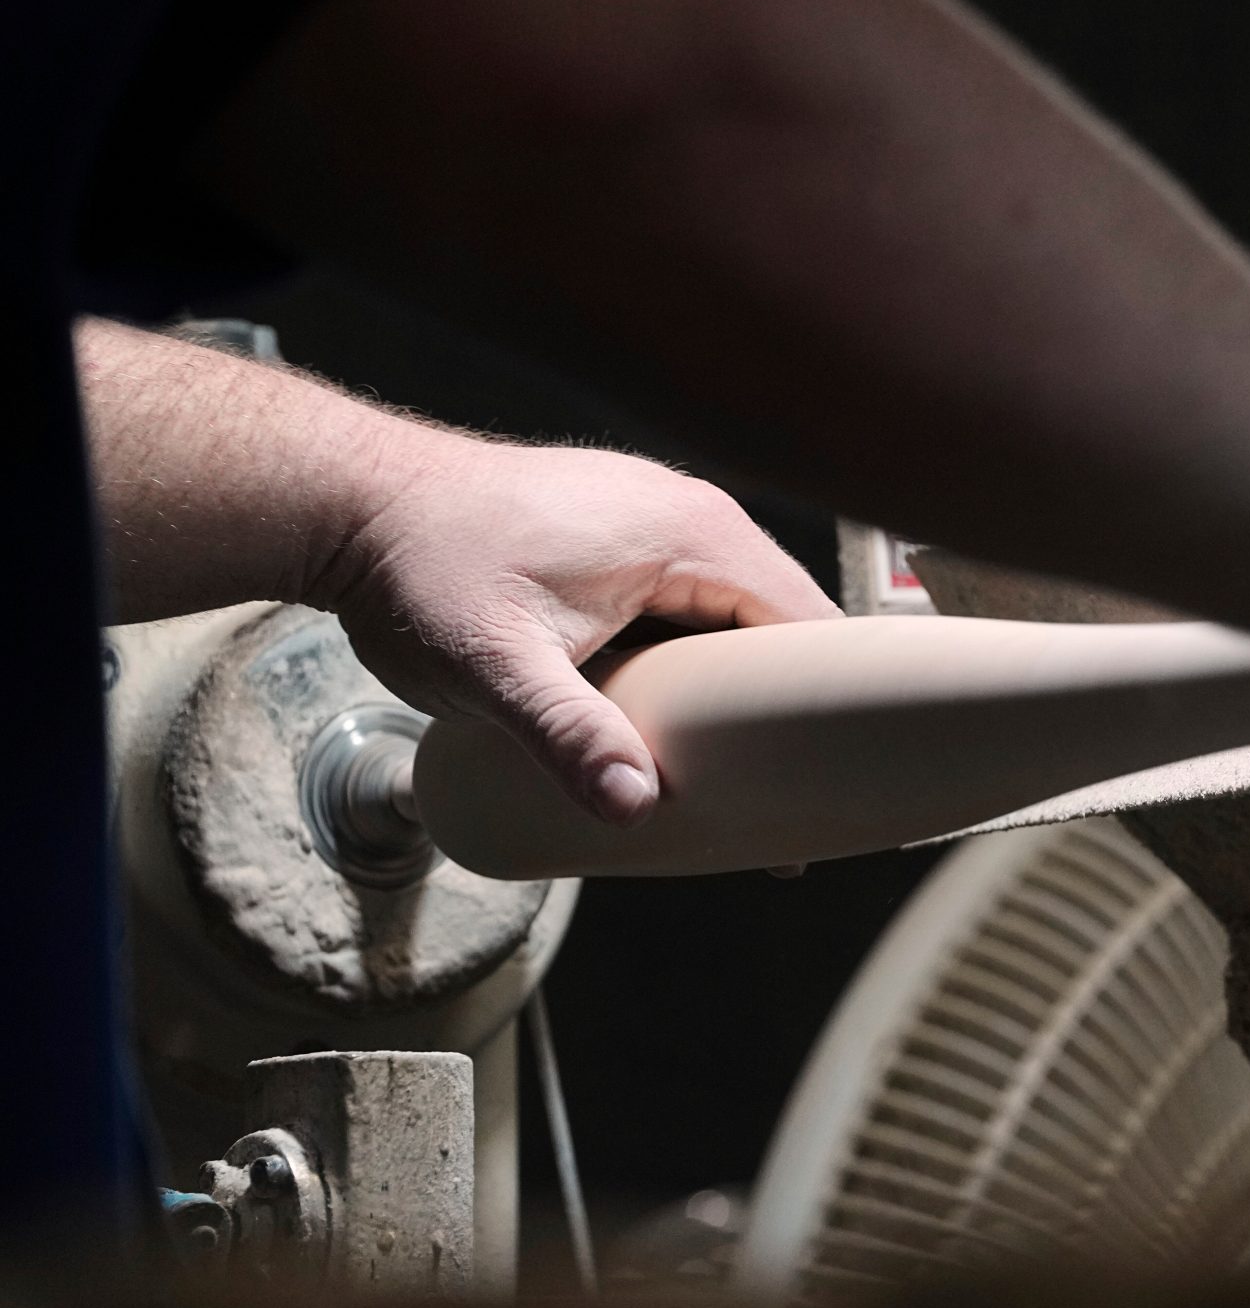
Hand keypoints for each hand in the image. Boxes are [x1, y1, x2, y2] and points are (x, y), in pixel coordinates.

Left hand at [317, 436, 840, 825]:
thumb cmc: (420, 567)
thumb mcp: (495, 666)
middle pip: (784, 625)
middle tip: (788, 798)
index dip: (833, 702)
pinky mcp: (627, 541)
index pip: (808, 622)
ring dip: (742, 691)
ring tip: (741, 773)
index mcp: (692, 533)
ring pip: (738, 620)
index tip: (838, 776)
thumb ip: (568, 734)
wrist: (353, 502)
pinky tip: (678, 722)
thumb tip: (636, 805)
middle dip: (790, 709)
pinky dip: (700, 666)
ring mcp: (660, 524)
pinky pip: (696, 608)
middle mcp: (692, 517)